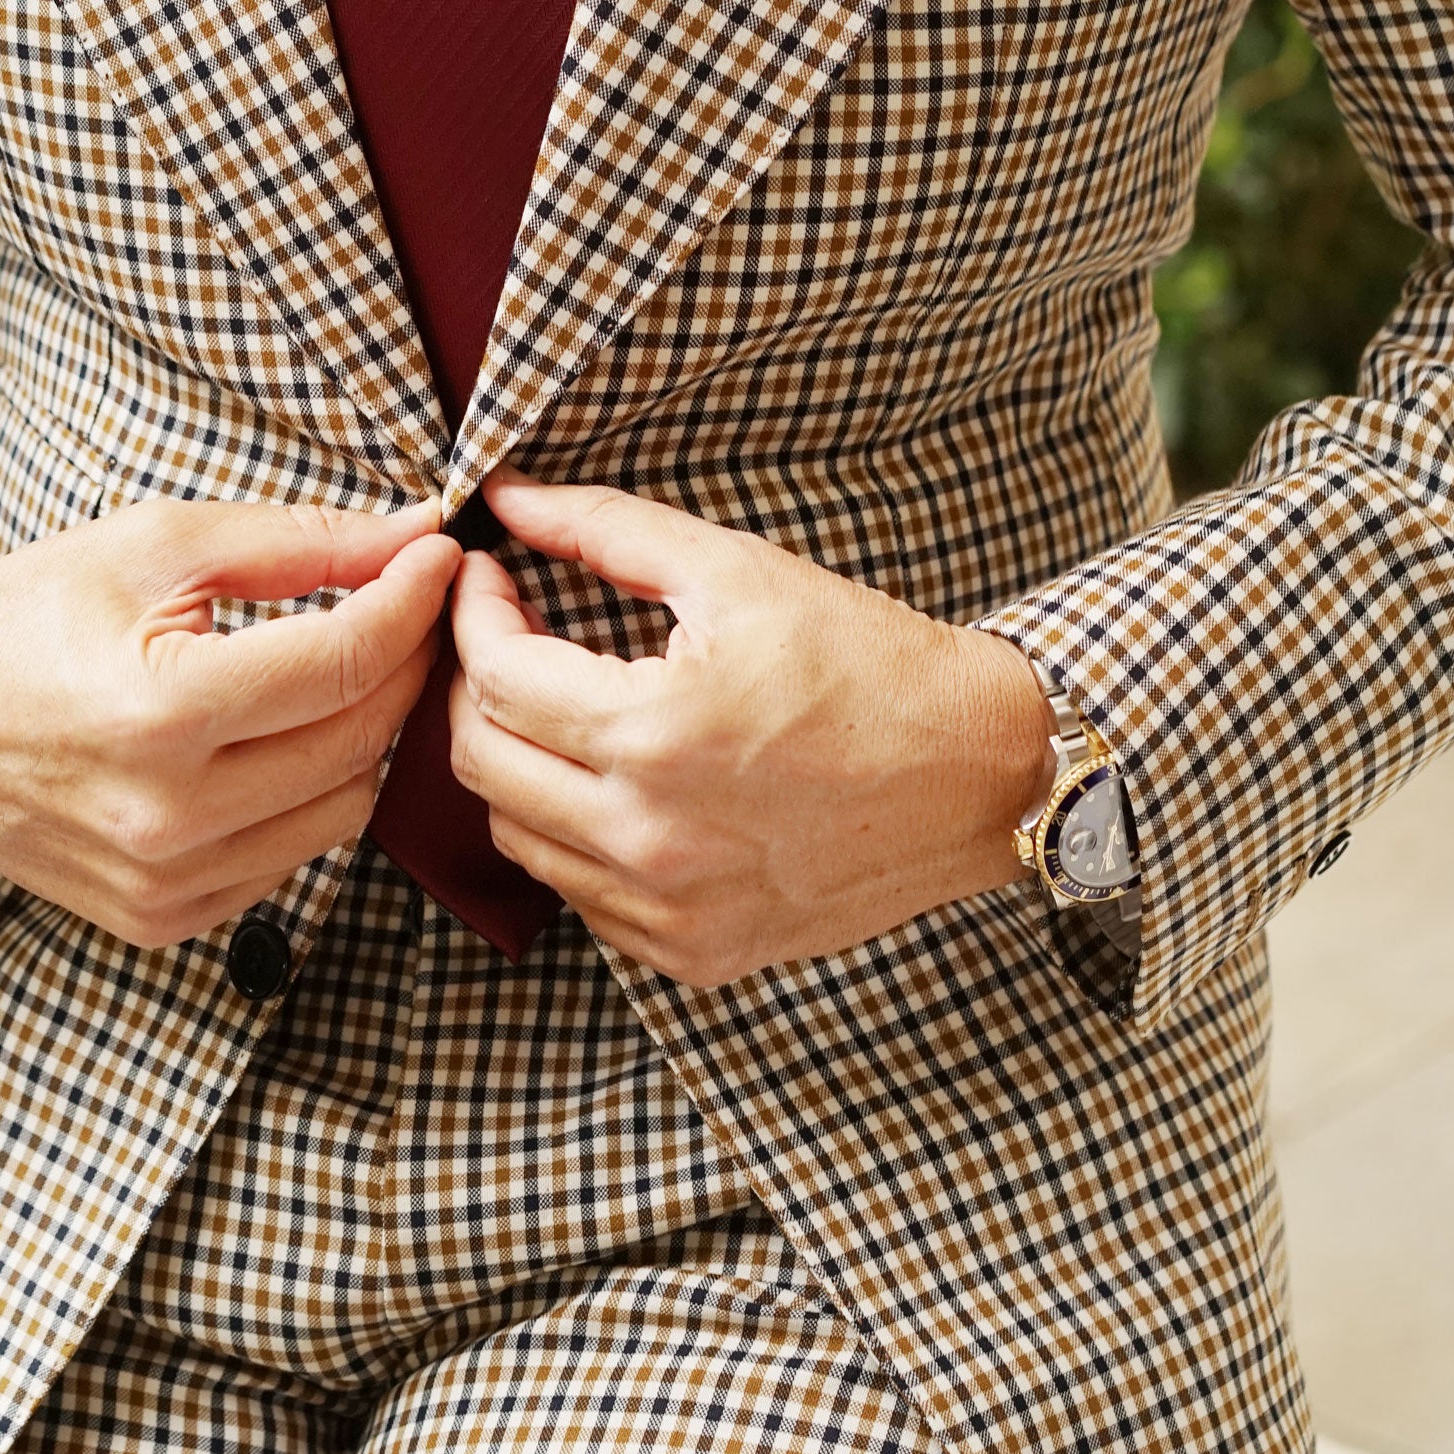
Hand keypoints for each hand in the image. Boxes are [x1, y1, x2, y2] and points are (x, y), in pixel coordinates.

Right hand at [0, 497, 458, 945]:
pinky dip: (311, 794)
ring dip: (368, 733)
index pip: (347, 662)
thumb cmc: (30, 610)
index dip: (413, 600)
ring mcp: (162, 882)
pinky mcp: (159, 918)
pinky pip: (292, 858)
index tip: (437, 555)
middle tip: (410, 603)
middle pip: (360, 740)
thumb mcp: (159, 544)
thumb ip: (300, 541)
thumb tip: (415, 532)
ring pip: (346, 810)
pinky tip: (287, 737)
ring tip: (351, 666)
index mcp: (160, 711)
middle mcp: (164, 815)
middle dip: (404, 661)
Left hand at [448, 478, 1052, 985]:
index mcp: (656, 732)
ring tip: (559, 709)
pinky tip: (615, 784)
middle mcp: (650, 837)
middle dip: (474, 687)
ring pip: (516, 837)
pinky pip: (579, 896)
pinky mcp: (694, 954)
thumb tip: (507, 499)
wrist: (979, 776)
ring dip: (516, 764)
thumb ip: (607, 530)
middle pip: (480, 764)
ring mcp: (669, 910)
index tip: (490, 580)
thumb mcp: (739, 571)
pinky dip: (572, 835)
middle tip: (508, 639)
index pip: (496, 678)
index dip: (473, 616)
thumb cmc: (868, 662)